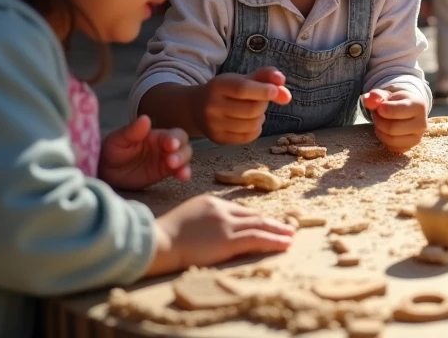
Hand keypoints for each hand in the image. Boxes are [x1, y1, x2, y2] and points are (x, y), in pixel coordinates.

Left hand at [99, 116, 191, 190]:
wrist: (107, 172)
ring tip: (179, 171)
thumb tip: (145, 118)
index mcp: (155, 135)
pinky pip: (179, 171)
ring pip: (184, 157)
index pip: (171, 134)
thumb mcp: (118, 140)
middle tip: (172, 161)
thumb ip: (132, 131)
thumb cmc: (112, 151)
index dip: (174, 138)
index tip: (171, 145)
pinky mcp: (165, 172)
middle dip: (181, 152)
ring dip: (184, 162)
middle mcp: (164, 145)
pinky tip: (183, 177)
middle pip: (183, 144)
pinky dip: (184, 173)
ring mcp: (166, 159)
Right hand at [147, 195, 294, 277]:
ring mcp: (226, 224)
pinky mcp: (228, 240)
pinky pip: (257, 239)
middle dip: (271, 222)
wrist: (156, 242)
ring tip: (291, 235)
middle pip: (253, 216)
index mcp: (211, 202)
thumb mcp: (186, 220)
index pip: (239, 211)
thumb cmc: (163, 237)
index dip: (254, 219)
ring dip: (278, 231)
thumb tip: (211, 234)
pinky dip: (274, 241)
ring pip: (259, 226)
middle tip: (287, 227)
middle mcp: (222, 210)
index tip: (265, 224)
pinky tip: (285, 244)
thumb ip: (202, 222)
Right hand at [197, 68, 291, 144]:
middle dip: (264, 104)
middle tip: (261, 100)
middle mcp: (212, 106)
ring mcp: (213, 125)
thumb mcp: (243, 78)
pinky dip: (256, 129)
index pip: (243, 89)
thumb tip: (285, 91)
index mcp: (218, 86)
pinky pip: (248, 137)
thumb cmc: (226, 90)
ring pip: (252, 124)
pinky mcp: (218, 139)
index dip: (264, 91)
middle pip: (251, 109)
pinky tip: (250, 121)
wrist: (196, 108)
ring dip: (261, 117)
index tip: (275, 91)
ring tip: (255, 111)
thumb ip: (266, 77)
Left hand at [363, 89, 428, 152]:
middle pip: (392, 128)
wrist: (408, 109)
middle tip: (377, 114)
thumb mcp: (387, 94)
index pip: (395, 111)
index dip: (381, 109)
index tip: (379, 107)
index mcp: (419, 105)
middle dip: (379, 121)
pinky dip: (384, 139)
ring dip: (380, 130)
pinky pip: (391, 148)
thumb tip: (368, 99)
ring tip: (381, 121)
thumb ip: (376, 95)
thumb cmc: (396, 101)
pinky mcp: (410, 147)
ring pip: (391, 140)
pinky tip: (385, 130)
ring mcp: (417, 137)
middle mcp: (422, 123)